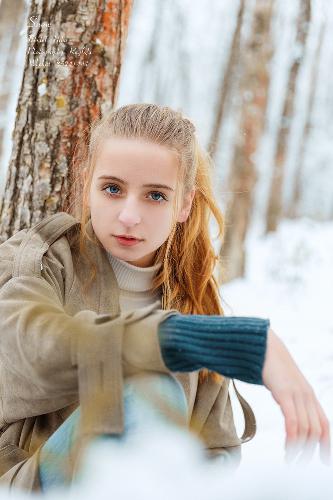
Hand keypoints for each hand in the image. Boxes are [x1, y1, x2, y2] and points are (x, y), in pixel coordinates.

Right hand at [262, 328, 330, 464]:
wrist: (264, 346)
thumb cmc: (272, 367)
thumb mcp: (285, 386)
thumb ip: (290, 400)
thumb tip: (289, 416)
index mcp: (309, 396)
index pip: (324, 425)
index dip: (326, 445)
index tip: (323, 461)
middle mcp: (307, 396)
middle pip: (316, 431)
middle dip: (309, 451)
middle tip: (298, 464)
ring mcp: (297, 394)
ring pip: (305, 428)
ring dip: (299, 448)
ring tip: (290, 459)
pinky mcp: (284, 392)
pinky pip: (293, 419)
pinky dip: (292, 437)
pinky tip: (288, 447)